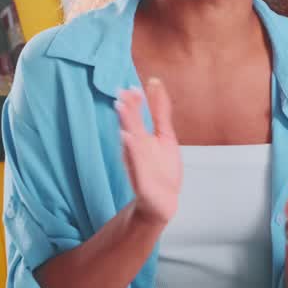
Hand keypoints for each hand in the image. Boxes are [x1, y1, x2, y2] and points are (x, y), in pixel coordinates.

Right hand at [115, 78, 181, 226]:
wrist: (163, 202)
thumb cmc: (161, 170)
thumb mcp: (165, 136)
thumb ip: (160, 112)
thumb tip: (156, 85)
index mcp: (142, 137)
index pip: (138, 115)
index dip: (136, 101)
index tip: (133, 85)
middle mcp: (137, 149)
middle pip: (132, 125)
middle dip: (128, 109)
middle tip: (122, 92)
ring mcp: (138, 164)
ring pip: (131, 141)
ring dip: (126, 125)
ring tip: (122, 108)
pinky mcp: (141, 180)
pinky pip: (135, 164)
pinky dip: (131, 151)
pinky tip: (127, 137)